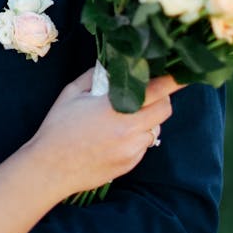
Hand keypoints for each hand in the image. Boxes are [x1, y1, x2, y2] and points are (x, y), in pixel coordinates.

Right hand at [31, 70, 178, 199]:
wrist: (50, 168)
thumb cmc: (57, 127)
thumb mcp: (72, 93)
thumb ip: (95, 75)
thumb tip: (111, 64)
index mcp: (116, 109)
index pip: (156, 91)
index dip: (172, 81)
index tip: (182, 73)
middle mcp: (129, 130)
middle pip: (164, 111)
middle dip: (161, 100)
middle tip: (145, 95)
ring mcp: (132, 150)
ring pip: (154, 130)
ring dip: (146, 120)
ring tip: (121, 119)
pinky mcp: (130, 164)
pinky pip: (143, 146)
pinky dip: (136, 138)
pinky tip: (113, 137)